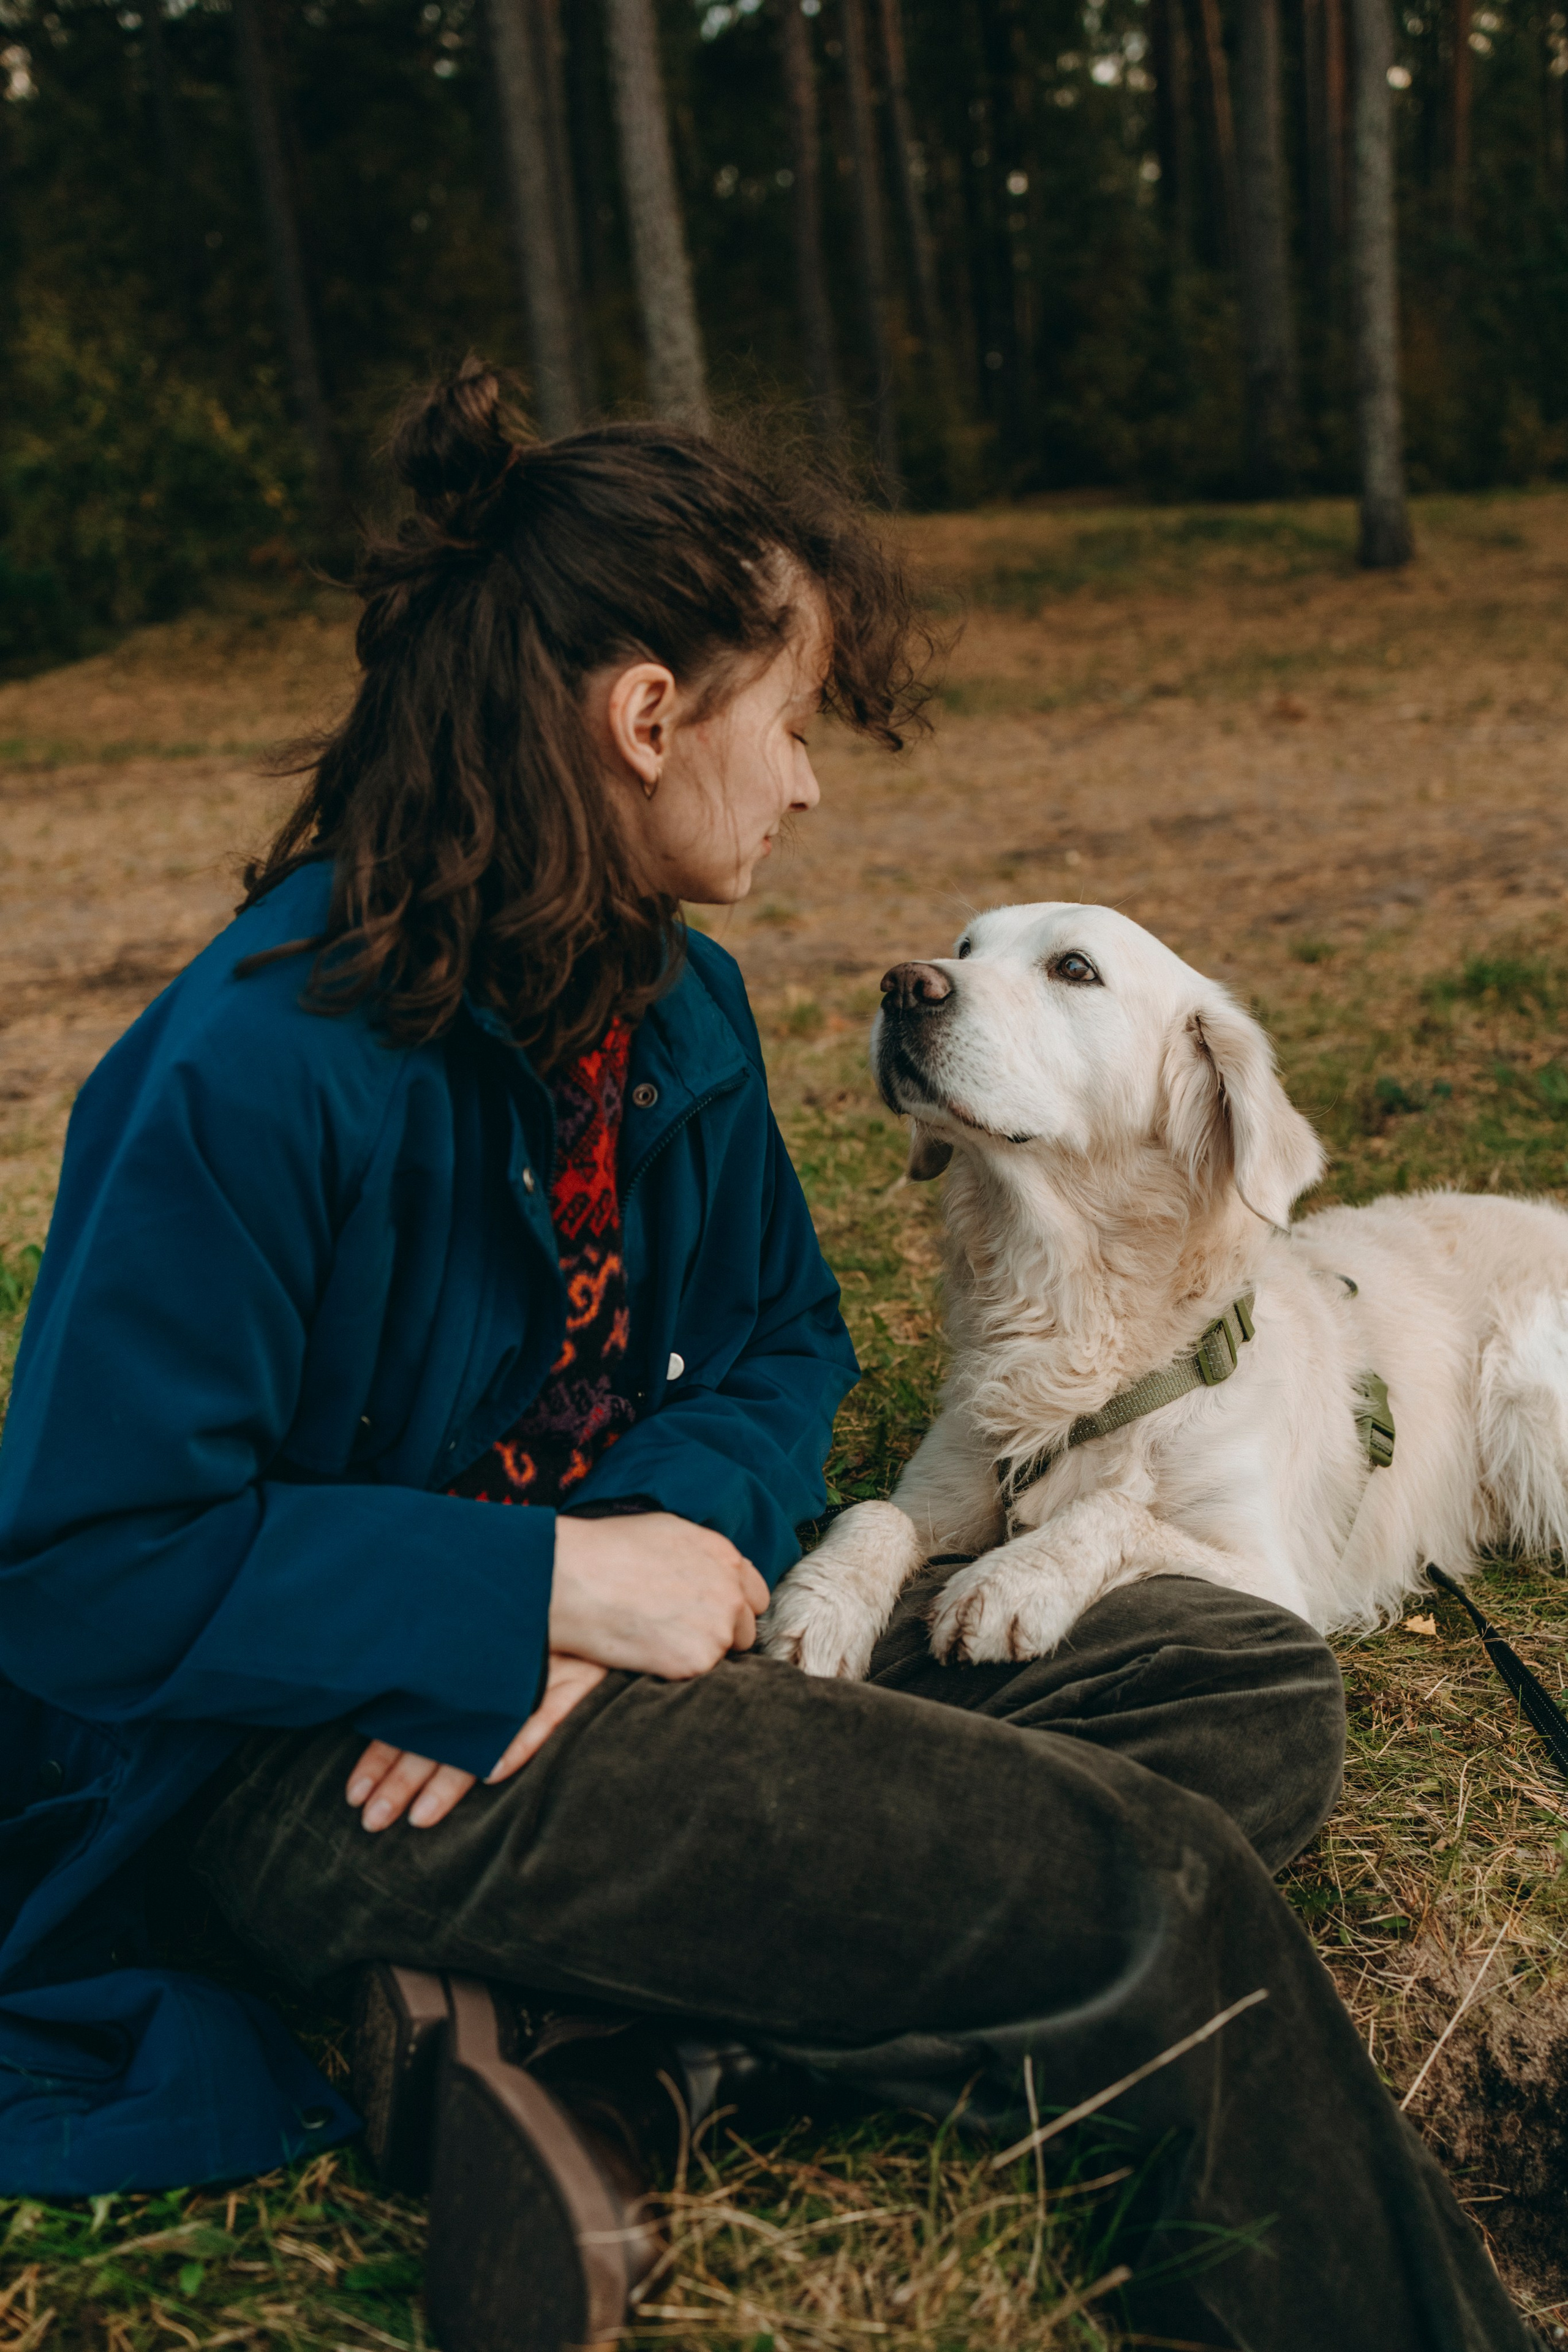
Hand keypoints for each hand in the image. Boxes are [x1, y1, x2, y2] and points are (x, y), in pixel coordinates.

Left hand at [345, 1653, 606, 1831]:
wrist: (598, 1592)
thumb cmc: (544, 1627)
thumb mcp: (497, 1661)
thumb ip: (467, 1708)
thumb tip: (448, 1756)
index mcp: (464, 1682)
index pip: (415, 1727)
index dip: (382, 1761)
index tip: (354, 1797)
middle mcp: (490, 1684)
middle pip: (440, 1740)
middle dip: (401, 1783)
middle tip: (372, 1821)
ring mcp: (533, 1683)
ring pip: (480, 1737)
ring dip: (448, 1781)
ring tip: (419, 1818)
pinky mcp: (575, 1678)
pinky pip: (546, 1715)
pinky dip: (520, 1743)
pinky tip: (495, 1774)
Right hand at [549, 1511, 769, 1677]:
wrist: (574, 1580)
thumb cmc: (608, 1549)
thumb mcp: (667, 1532)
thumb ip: (703, 1555)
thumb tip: (712, 1571)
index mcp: (726, 1557)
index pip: (755, 1594)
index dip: (731, 1604)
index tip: (706, 1611)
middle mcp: (732, 1593)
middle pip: (744, 1628)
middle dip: (719, 1632)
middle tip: (676, 1630)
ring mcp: (718, 1630)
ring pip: (722, 1654)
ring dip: (698, 1652)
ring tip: (656, 1639)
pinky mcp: (698, 1663)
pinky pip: (696, 1675)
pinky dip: (675, 1670)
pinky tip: (646, 1651)